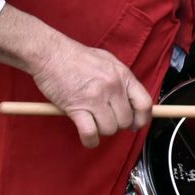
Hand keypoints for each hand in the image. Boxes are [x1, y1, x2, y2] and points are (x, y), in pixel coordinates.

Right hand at [29, 35, 152, 147]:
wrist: (51, 53)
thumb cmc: (76, 57)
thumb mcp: (107, 61)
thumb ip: (121, 80)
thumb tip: (131, 100)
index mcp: (122, 75)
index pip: (144, 103)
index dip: (142, 118)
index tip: (135, 124)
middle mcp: (113, 87)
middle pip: (126, 120)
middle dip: (117, 125)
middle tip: (106, 119)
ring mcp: (96, 98)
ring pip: (110, 129)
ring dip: (102, 130)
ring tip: (93, 121)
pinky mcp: (77, 107)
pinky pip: (91, 133)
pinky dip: (90, 140)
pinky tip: (88, 137)